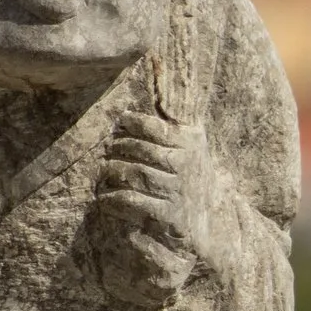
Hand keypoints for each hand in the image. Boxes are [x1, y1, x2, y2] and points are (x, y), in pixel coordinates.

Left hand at [96, 110, 219, 309]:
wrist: (208, 223)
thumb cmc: (193, 178)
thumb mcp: (192, 147)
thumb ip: (175, 125)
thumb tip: (152, 87)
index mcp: (190, 142)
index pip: (155, 126)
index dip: (132, 122)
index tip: (120, 122)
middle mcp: (185, 163)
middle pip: (138, 150)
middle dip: (117, 149)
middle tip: (106, 152)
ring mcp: (176, 189)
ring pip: (133, 174)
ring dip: (111, 173)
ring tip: (102, 174)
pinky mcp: (167, 214)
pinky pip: (131, 201)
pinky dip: (113, 199)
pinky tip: (105, 199)